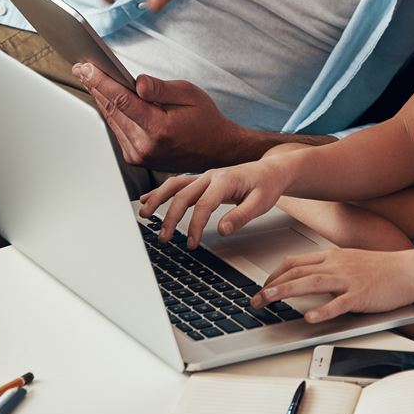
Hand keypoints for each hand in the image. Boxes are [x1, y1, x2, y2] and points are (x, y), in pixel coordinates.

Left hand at [72, 65, 250, 170]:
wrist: (216, 151)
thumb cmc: (205, 120)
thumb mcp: (189, 94)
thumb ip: (160, 88)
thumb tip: (137, 82)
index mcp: (159, 129)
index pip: (122, 101)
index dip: (101, 82)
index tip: (86, 68)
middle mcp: (145, 146)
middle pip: (111, 110)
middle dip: (95, 86)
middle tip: (81, 67)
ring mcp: (138, 155)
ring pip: (111, 120)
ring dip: (100, 98)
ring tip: (90, 77)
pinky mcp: (135, 157)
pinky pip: (117, 129)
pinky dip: (111, 112)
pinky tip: (106, 97)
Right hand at [137, 156, 291, 245]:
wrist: (270, 170)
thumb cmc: (266, 186)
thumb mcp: (261, 203)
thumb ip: (241, 216)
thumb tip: (222, 230)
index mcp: (225, 180)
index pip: (204, 204)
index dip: (195, 225)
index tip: (191, 243)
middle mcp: (211, 175)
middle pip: (184, 195)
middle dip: (171, 217)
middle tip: (163, 238)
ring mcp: (204, 177)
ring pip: (175, 185)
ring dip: (158, 198)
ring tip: (143, 214)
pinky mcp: (202, 181)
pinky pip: (177, 184)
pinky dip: (161, 191)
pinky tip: (146, 199)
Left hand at [255, 248, 413, 323]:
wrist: (408, 270)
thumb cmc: (381, 269)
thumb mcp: (349, 262)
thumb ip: (327, 269)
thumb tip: (304, 279)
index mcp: (331, 256)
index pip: (294, 262)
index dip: (273, 275)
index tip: (262, 288)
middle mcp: (336, 265)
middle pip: (296, 272)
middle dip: (271, 286)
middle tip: (255, 300)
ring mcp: (348, 279)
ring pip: (310, 283)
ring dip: (285, 292)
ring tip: (268, 301)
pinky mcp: (361, 295)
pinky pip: (338, 303)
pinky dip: (322, 310)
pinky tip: (309, 317)